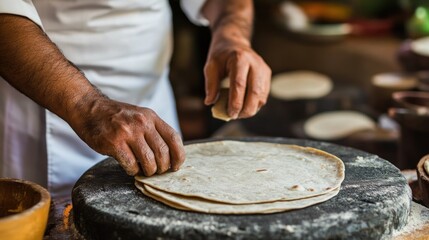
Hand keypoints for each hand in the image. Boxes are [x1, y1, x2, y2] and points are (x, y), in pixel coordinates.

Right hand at [69, 98, 184, 175]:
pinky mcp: (114, 143)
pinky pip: (131, 165)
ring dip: (149, 171)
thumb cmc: (116, 117)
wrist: (89, 109)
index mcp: (151, 117)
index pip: (173, 138)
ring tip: (144, 171)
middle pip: (163, 153)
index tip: (176, 166)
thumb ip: (154, 130)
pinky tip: (131, 168)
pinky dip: (133, 171)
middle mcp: (142, 123)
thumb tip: (170, 154)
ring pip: (149, 162)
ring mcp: (128, 133)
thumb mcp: (140, 116)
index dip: (179, 155)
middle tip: (158, 171)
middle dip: (163, 167)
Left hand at [204, 40, 270, 118]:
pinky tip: (245, 107)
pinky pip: (264, 95)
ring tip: (239, 113)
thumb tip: (210, 102)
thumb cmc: (221, 56)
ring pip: (261, 96)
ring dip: (251, 109)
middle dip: (246, 109)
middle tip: (234, 116)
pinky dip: (255, 105)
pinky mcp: (267, 75)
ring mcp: (263, 69)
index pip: (239, 84)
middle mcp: (255, 63)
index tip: (230, 114)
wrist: (235, 43)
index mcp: (240, 59)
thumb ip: (211, 84)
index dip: (235, 102)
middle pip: (255, 92)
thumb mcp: (211, 66)